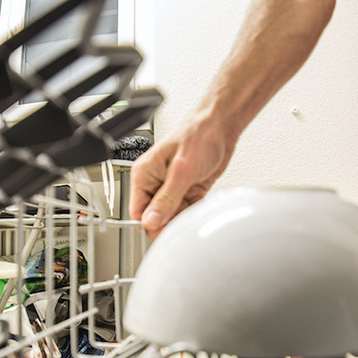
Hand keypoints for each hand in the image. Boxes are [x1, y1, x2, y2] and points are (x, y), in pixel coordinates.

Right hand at [130, 117, 234, 238]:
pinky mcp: (187, 191)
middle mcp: (155, 183)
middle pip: (155, 217)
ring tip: (194, 202)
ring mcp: (171, 188)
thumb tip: (150, 221)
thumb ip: (166, 199)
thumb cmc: (198, 135)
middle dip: (169, 220)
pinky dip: (193, 210)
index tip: (164, 229)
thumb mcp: (181, 171)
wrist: (220, 127)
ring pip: (172, 217)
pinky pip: (186, 211)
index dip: (150, 224)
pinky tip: (199, 200)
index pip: (137, 211)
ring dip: (183, 215)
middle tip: (183, 214)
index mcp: (144, 175)